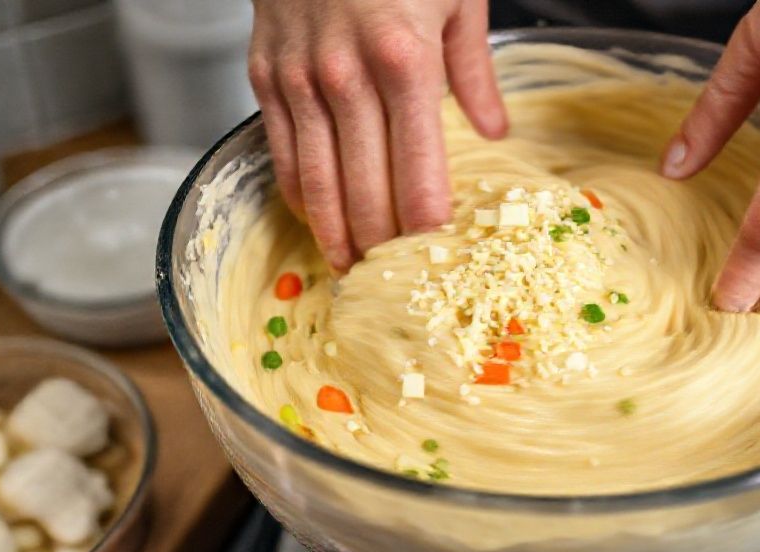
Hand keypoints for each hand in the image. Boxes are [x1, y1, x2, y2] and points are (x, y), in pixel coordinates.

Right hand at [248, 0, 506, 269]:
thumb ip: (474, 71)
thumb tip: (494, 131)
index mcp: (404, 63)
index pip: (418, 174)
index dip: (426, 226)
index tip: (437, 257)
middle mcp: (347, 80)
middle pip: (365, 192)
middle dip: (380, 245)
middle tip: (393, 280)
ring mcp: (299, 81)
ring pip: (317, 183)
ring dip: (334, 234)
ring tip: (350, 268)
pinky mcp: (266, 76)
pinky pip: (282, 152)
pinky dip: (299, 194)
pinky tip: (315, 218)